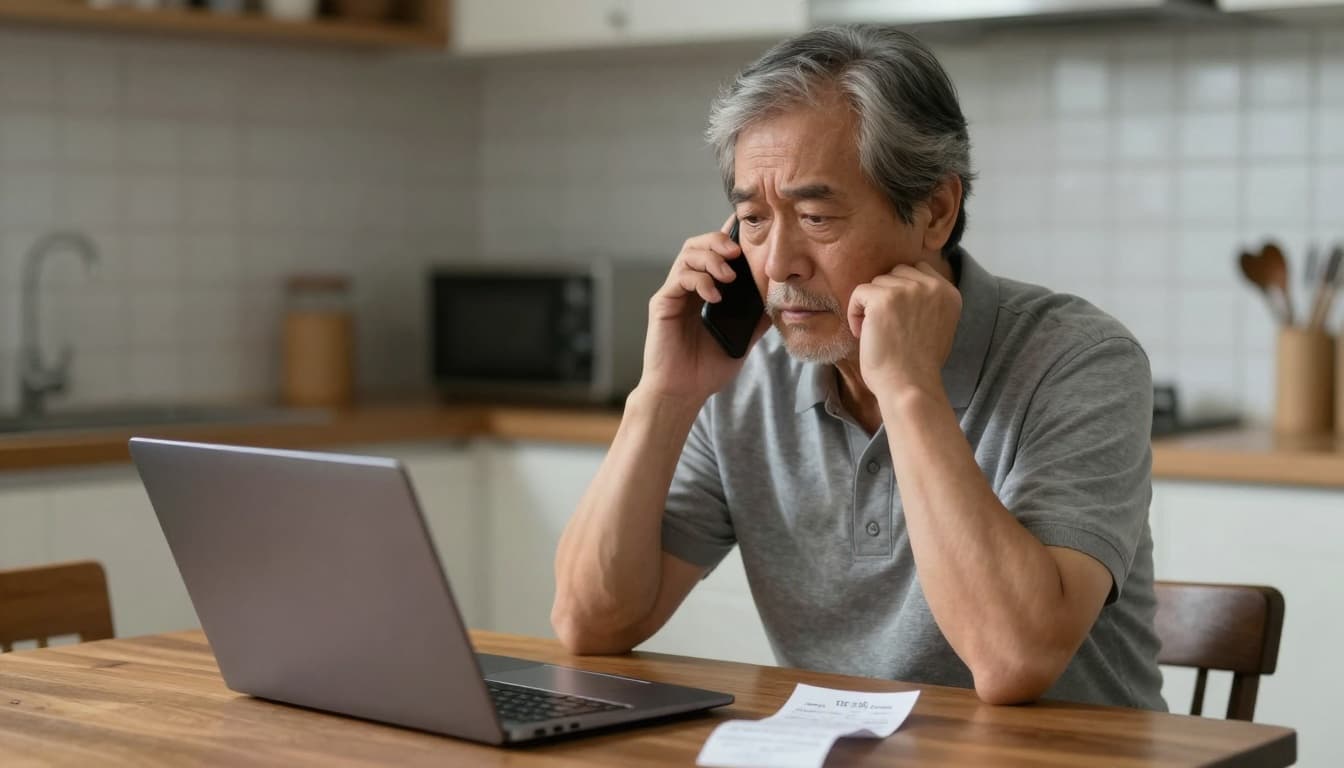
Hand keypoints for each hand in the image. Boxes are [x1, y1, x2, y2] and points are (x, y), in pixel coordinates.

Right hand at [636, 216, 769, 405]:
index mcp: (704, 292)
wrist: (683, 393)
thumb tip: (782, 300)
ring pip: (687, 255)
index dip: (728, 238)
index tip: (746, 228)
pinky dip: (699, 280)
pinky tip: (715, 295)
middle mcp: (686, 288)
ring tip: (729, 274)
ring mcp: (673, 294)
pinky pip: (680, 278)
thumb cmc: (706, 370)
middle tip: (737, 252)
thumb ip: (757, 318)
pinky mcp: (662, 304)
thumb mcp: (742, 339)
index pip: (714, 254)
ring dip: (711, 258)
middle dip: (719, 242)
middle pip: (697, 245)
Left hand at [846, 261, 960, 399]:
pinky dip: (855, 313)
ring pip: (877, 283)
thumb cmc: (919, 366)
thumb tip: (904, 290)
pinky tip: (862, 333)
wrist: (910, 386)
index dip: (902, 291)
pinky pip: (859, 292)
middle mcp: (932, 287)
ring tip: (876, 333)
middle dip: (886, 296)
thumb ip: (929, 304)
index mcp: (949, 293)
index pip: (918, 270)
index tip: (898, 317)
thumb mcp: (938, 327)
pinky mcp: (884, 298)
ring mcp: (908, 290)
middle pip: (896, 272)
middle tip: (885, 326)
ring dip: (870, 306)